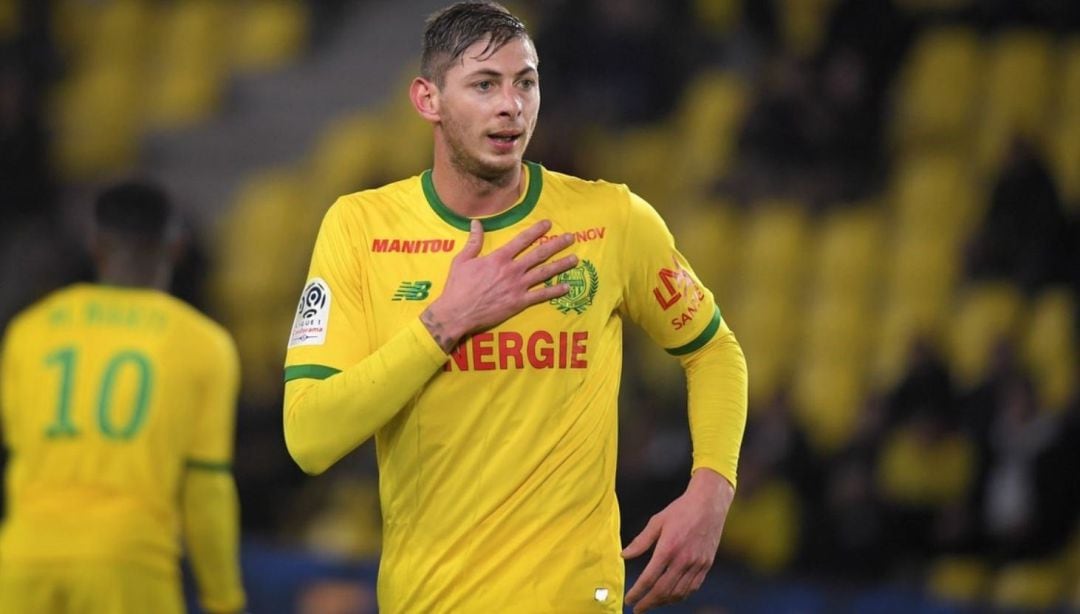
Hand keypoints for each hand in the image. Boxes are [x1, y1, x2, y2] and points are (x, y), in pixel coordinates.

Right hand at [421, 219, 576, 351]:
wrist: (457, 312)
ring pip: (544, 273)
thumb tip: (476, 223)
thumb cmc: (458, 286)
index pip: (522, 240)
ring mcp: (518, 287)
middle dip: (556, 245)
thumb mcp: (462, 260)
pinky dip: (555, 291)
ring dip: (561, 265)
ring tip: (575, 259)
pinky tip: (567, 287)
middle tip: (570, 238)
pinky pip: (541, 295)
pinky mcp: (519, 302)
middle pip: (539, 254)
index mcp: (499, 258)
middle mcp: (512, 270)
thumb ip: (473, 241)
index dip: (536, 230)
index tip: (549, 224)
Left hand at [622, 469, 734, 612]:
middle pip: (663, 590)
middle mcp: (683, 559)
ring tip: (652, 603)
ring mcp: (697, 564)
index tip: (629, 599)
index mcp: (668, 548)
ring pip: (679, 592)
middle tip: (638, 608)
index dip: (637, 592)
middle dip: (648, 602)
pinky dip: (681, 596)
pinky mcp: (706, 564)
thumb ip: (641, 541)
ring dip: (663, 602)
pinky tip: (671, 596)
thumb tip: (624, 555)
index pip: (649, 578)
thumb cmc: (681, 510)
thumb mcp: (657, 521)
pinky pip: (693, 587)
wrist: (709, 503)